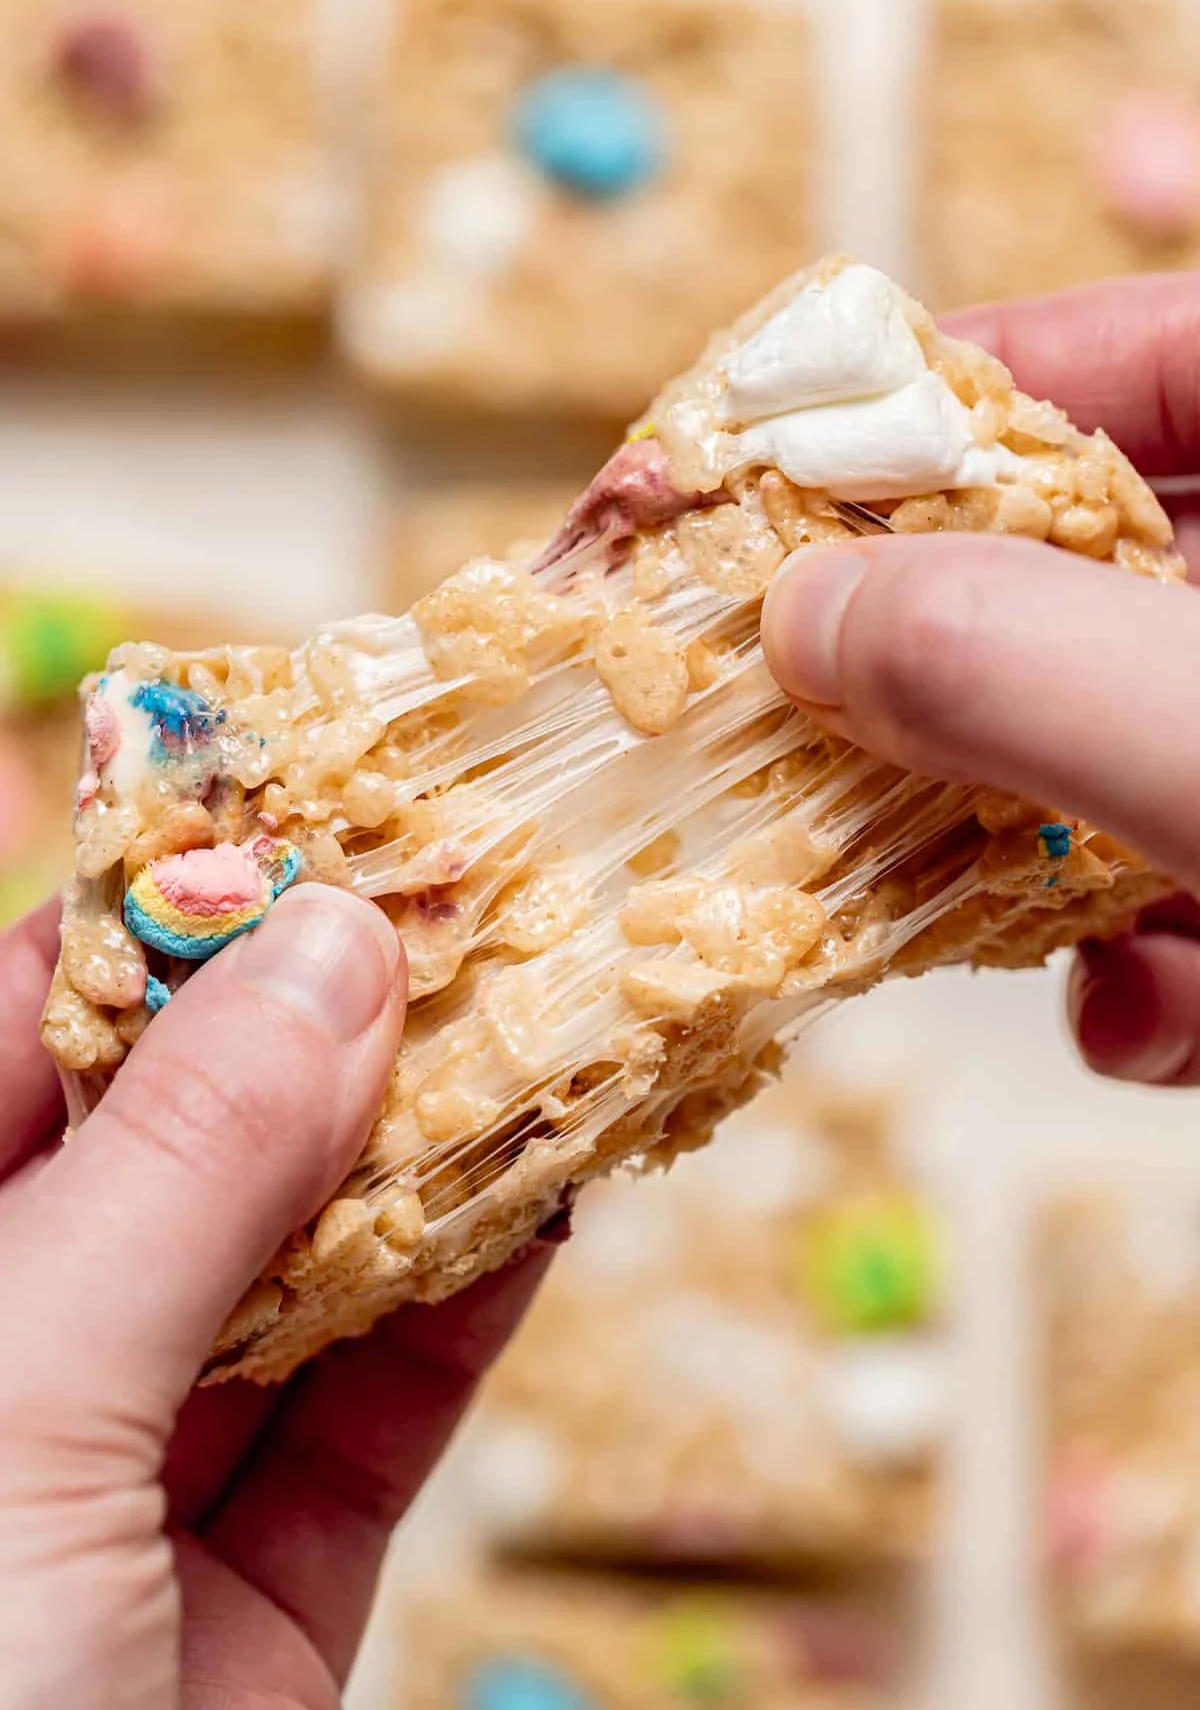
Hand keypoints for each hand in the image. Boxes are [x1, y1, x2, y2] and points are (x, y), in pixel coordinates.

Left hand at [0, 887, 548, 1709]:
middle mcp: (24, 1349)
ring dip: (429, 1157)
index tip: (314, 815)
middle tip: (468, 902)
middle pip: (186, 1136)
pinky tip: (539, 1207)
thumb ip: (183, 1168)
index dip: (161, 910)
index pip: (24, 1023)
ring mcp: (137, 1478)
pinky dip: (464, 1310)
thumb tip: (336, 947)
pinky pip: (374, 1418)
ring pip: (301, 1267)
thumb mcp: (21, 1398)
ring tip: (544, 1027)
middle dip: (326, 1022)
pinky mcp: (262, 1592)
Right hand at [760, 272, 1199, 1087]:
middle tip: (817, 699)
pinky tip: (1147, 1022)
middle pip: (1107, 567)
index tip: (796, 452)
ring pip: (1136, 745)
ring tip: (993, 914)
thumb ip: (1025, 668)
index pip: (1160, 346)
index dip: (974, 382)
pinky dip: (1163, 962)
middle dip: (968, 668)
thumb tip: (806, 615)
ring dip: (1051, 853)